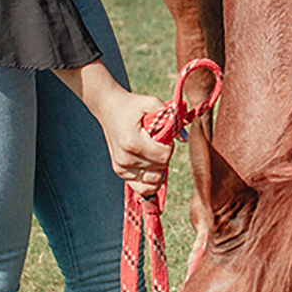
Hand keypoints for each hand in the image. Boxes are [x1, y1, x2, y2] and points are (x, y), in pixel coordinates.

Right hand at [59, 63, 171, 196]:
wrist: (108, 108)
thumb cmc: (131, 106)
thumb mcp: (151, 103)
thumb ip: (170, 117)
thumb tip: (183, 138)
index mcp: (132, 143)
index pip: (164, 156)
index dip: (169, 146)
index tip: (163, 136)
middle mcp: (125, 158)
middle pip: (160, 167)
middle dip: (164, 155)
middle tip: (157, 142)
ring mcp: (121, 167)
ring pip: (153, 180)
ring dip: (159, 167)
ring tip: (152, 153)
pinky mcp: (120, 172)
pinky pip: (142, 187)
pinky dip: (150, 180)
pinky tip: (151, 168)